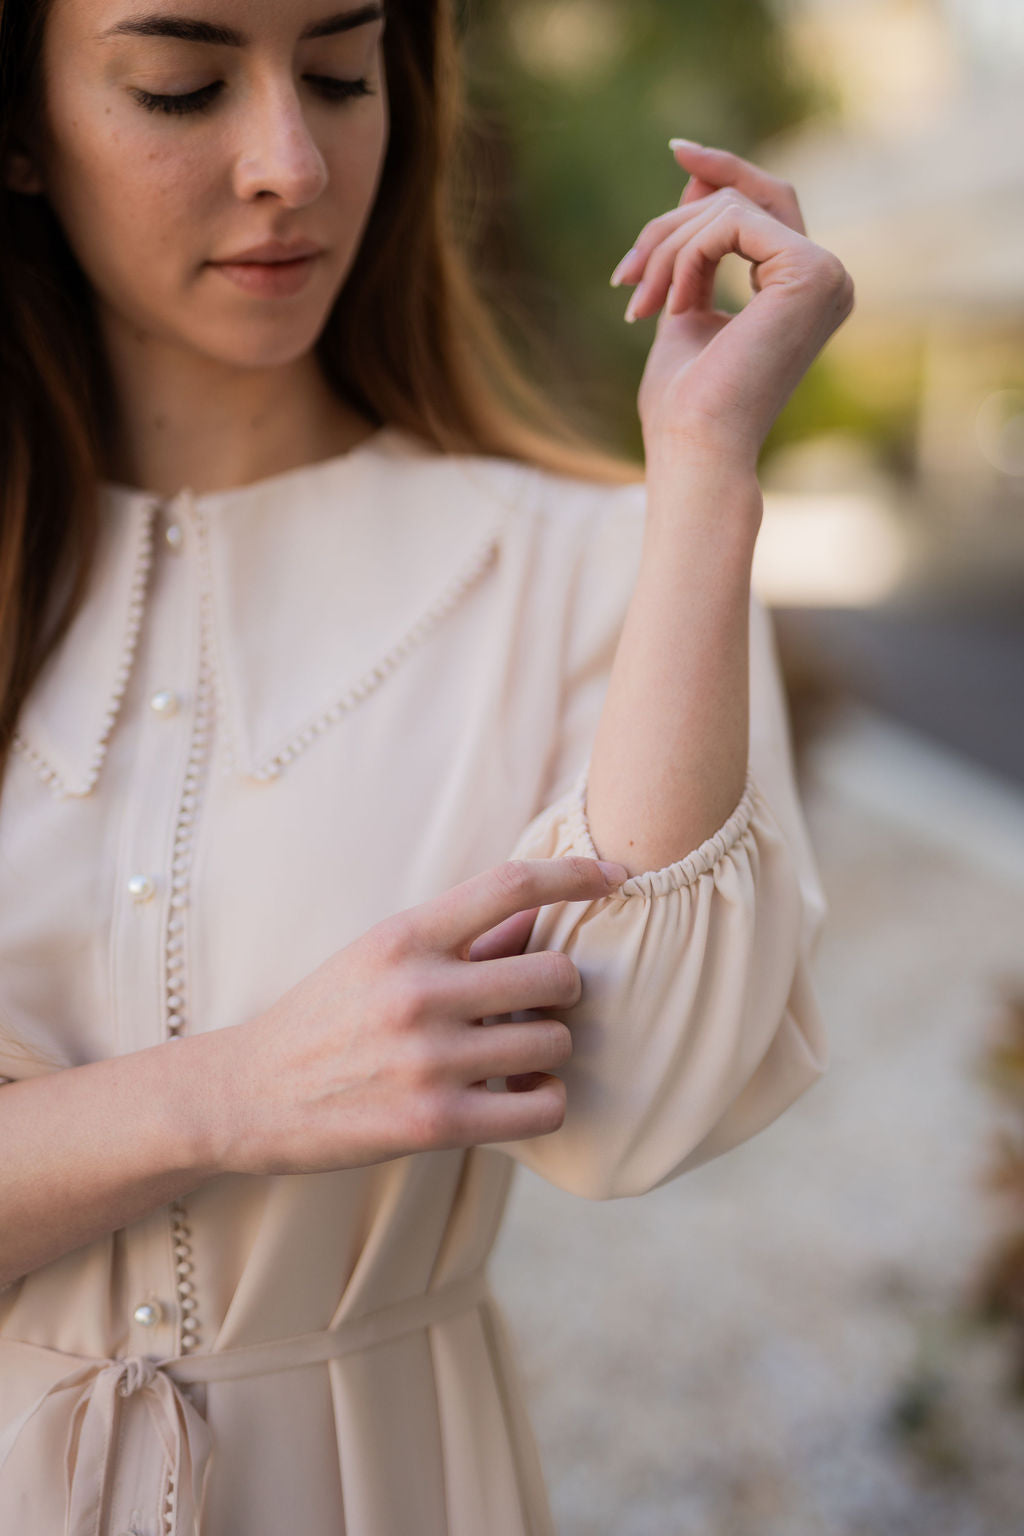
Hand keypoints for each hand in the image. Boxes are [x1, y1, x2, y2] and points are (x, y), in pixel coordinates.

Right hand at [209, 856, 627, 1175]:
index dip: (576, 874)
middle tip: (536, 1008)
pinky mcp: (434, 1123)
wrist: (246, 1094)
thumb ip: (456, 938)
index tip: (616, 877)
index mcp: (405, 936)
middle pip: (556, 974)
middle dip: (561, 993)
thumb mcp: (377, 955)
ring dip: (548, 1052)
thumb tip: (535, 913)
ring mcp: (428, 1058)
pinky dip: (544, 1102)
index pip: (512, 883)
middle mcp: (419, 990)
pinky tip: (517, 1098)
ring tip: (516, 1058)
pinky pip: (542, 1107)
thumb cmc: (324, 1017)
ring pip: (554, 1043)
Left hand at [610, 139, 854, 472]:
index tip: (676, 149)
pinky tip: (670, 305)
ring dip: (667, 248)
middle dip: (673, 222)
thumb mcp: (684, 307)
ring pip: (730, 208)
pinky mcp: (811, 272)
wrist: (695, 449)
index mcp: (804, 289)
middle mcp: (829, 278)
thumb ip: (695, 250)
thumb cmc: (685, 405)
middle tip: (624, 274)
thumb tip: (694, 179)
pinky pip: (732, 222)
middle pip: (748, 197)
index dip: (723, 171)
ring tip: (639, 302)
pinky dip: (686, 256)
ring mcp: (827, 274)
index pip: (766, 205)